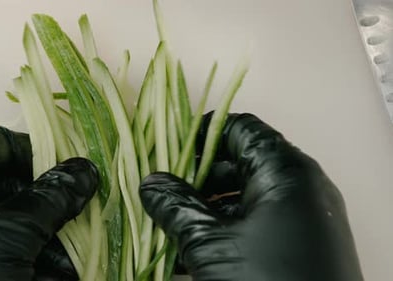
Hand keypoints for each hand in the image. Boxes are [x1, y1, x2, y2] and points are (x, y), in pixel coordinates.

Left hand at [0, 127, 97, 280]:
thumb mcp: (13, 230)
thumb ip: (53, 196)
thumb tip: (85, 171)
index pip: (1, 144)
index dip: (41, 153)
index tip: (74, 171)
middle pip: (14, 183)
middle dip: (53, 201)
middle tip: (86, 209)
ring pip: (18, 218)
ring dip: (53, 232)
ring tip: (82, 242)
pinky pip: (11, 246)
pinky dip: (40, 254)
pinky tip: (64, 270)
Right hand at [140, 113, 363, 280]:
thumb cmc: (263, 278)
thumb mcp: (210, 242)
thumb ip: (176, 206)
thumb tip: (150, 182)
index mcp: (284, 171)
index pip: (241, 129)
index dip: (203, 136)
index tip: (171, 153)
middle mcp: (300, 186)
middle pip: (241, 163)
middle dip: (199, 178)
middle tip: (166, 194)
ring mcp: (303, 216)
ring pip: (246, 196)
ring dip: (209, 207)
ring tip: (175, 225)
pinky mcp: (301, 242)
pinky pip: (258, 222)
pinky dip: (228, 227)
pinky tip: (197, 249)